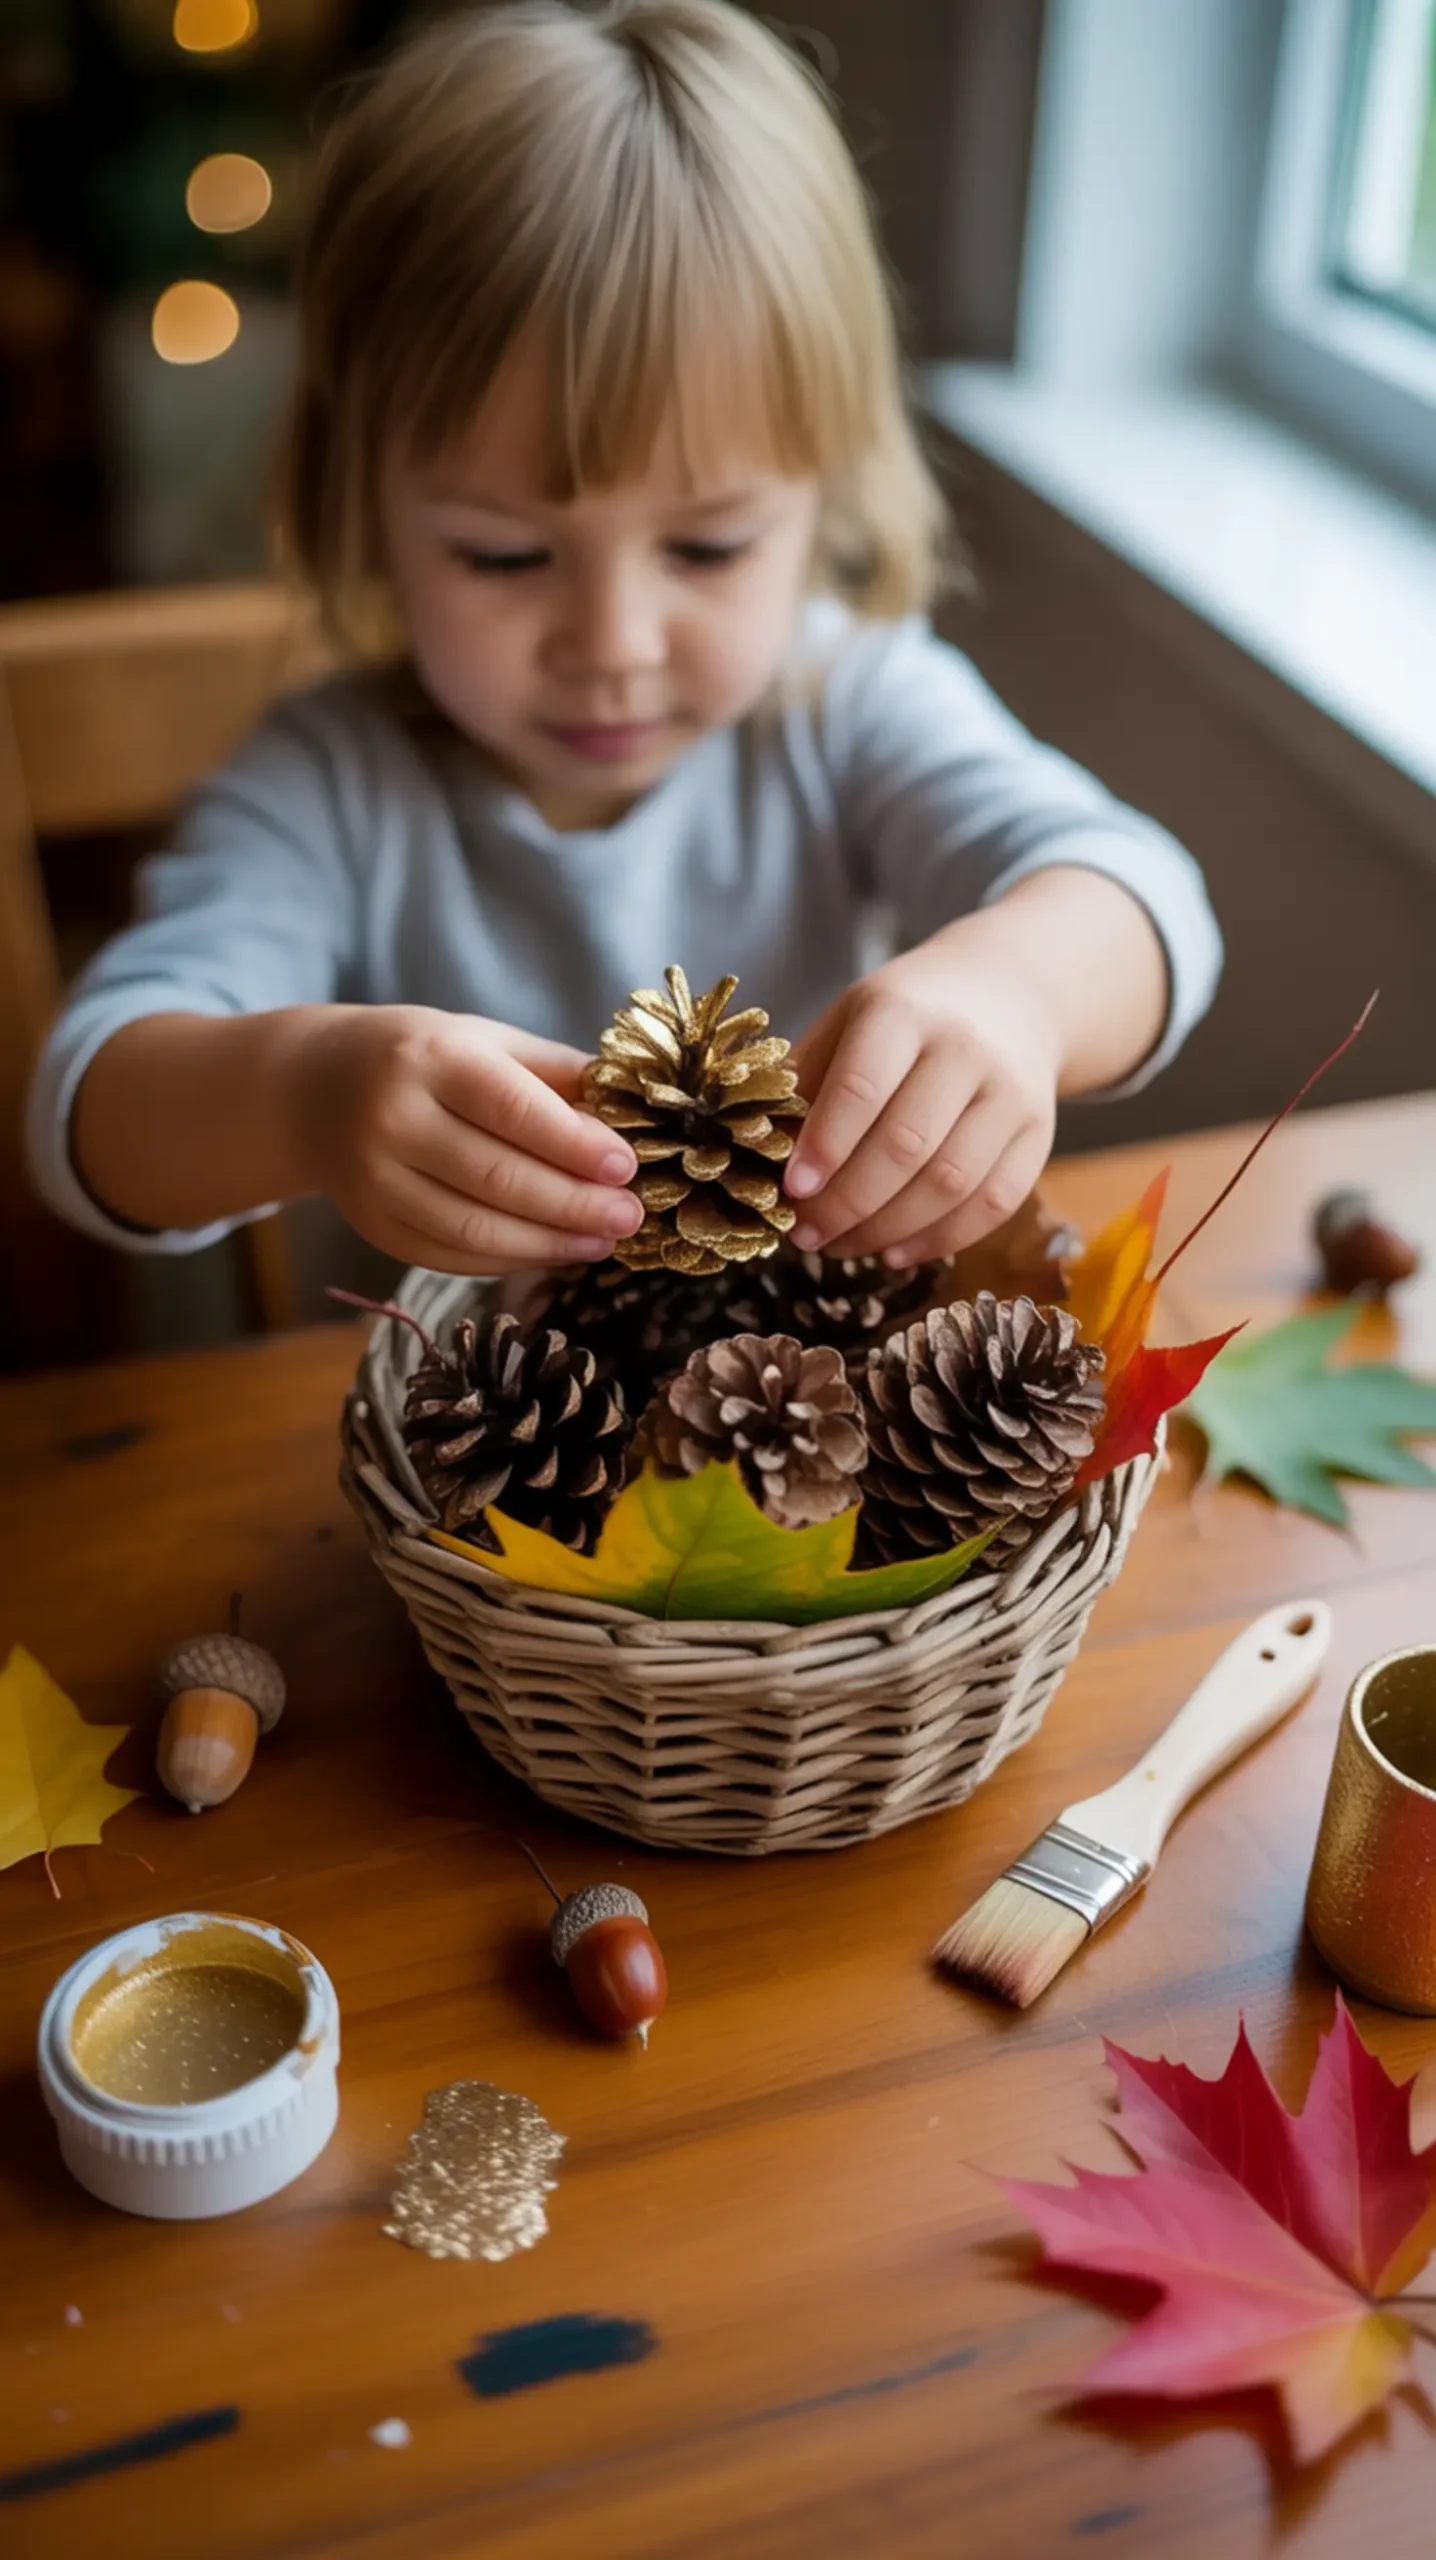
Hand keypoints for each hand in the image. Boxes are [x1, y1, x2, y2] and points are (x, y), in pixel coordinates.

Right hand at [291, 1005, 641, 1273]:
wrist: (316, 1089)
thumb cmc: (425, 1059)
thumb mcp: (486, 1041)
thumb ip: (556, 1075)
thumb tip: (629, 1117)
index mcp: (432, 1059)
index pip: (511, 1108)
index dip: (573, 1145)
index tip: (627, 1168)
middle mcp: (394, 1119)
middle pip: (496, 1177)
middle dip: (573, 1204)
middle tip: (629, 1216)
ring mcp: (376, 1179)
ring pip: (473, 1228)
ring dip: (548, 1243)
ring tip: (602, 1241)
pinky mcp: (373, 1225)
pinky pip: (451, 1255)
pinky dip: (510, 1259)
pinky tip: (553, 1252)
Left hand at [784, 923, 1060, 1267]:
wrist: (1012, 994)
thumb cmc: (908, 1017)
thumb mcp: (849, 1022)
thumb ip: (806, 1082)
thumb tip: (761, 1159)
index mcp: (902, 1013)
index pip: (861, 1089)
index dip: (824, 1148)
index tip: (791, 1191)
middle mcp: (965, 1049)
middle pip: (905, 1146)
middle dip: (847, 1204)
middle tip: (806, 1234)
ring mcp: (1010, 1094)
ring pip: (950, 1184)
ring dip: (887, 1230)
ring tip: (842, 1246)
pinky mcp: (1038, 1134)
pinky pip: (993, 1204)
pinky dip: (940, 1240)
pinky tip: (896, 1252)